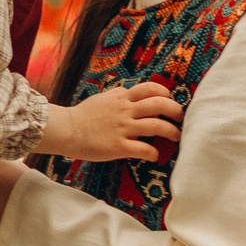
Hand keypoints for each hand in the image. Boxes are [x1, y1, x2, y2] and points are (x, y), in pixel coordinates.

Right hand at [37, 81, 182, 162]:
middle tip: (179, 118)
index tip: (169, 100)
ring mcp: (123, 128)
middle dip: (175, 111)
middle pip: (159, 105)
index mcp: (122, 97)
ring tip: (175, 136)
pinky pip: (144, 149)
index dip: (165, 93)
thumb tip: (133, 95)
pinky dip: (154, 153)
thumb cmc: (83, 116)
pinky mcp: (119, 146)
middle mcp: (125, 110)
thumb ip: (120, 96)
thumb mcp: (103, 98)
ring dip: (171, 131)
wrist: (67, 129)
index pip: (150, 88)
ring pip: (157, 126)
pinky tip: (154, 156)